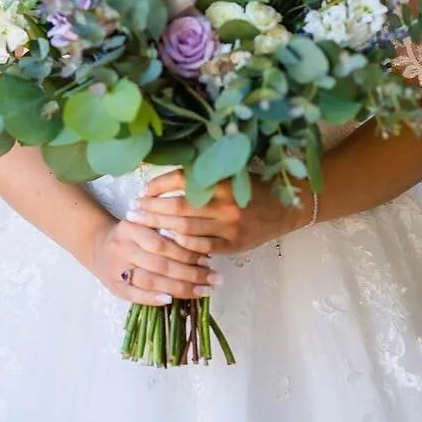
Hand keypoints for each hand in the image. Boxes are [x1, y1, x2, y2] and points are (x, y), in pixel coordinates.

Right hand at [85, 217, 218, 304]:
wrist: (96, 244)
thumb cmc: (130, 235)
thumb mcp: (143, 223)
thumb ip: (164, 230)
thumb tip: (199, 244)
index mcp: (130, 228)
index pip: (162, 243)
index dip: (187, 253)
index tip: (209, 259)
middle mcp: (122, 248)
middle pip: (160, 264)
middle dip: (191, 273)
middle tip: (214, 278)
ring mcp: (116, 269)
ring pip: (151, 281)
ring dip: (179, 288)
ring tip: (203, 290)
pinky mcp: (114, 287)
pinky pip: (135, 295)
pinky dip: (154, 298)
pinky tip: (172, 300)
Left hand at [125, 169, 306, 256]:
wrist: (288, 207)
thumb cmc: (255, 187)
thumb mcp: (232, 174)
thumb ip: (204, 176)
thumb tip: (166, 179)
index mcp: (222, 180)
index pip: (181, 180)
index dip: (158, 185)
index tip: (142, 190)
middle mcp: (224, 202)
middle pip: (178, 207)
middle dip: (151, 209)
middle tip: (132, 211)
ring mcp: (229, 226)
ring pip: (186, 229)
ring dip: (161, 228)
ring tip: (142, 227)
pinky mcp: (234, 245)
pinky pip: (202, 248)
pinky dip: (183, 246)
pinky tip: (168, 242)